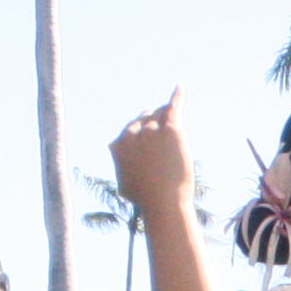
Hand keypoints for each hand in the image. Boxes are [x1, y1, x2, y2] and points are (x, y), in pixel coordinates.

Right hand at [110, 91, 193, 224]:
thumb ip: (118, 163)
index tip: (150, 141)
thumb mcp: (124, 183)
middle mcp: (133, 134)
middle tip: (164, 134)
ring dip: (166, 118)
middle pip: (145, 119)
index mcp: (119, 145)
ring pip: (160, 114)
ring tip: (174, 131)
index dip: (143, 135)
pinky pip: (173, 108)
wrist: (164, 202)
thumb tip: (111, 146)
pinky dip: (176, 97)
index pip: (131, 129)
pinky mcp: (171, 129)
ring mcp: (152, 130)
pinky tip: (179, 88)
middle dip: (154, 122)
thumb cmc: (146, 198)